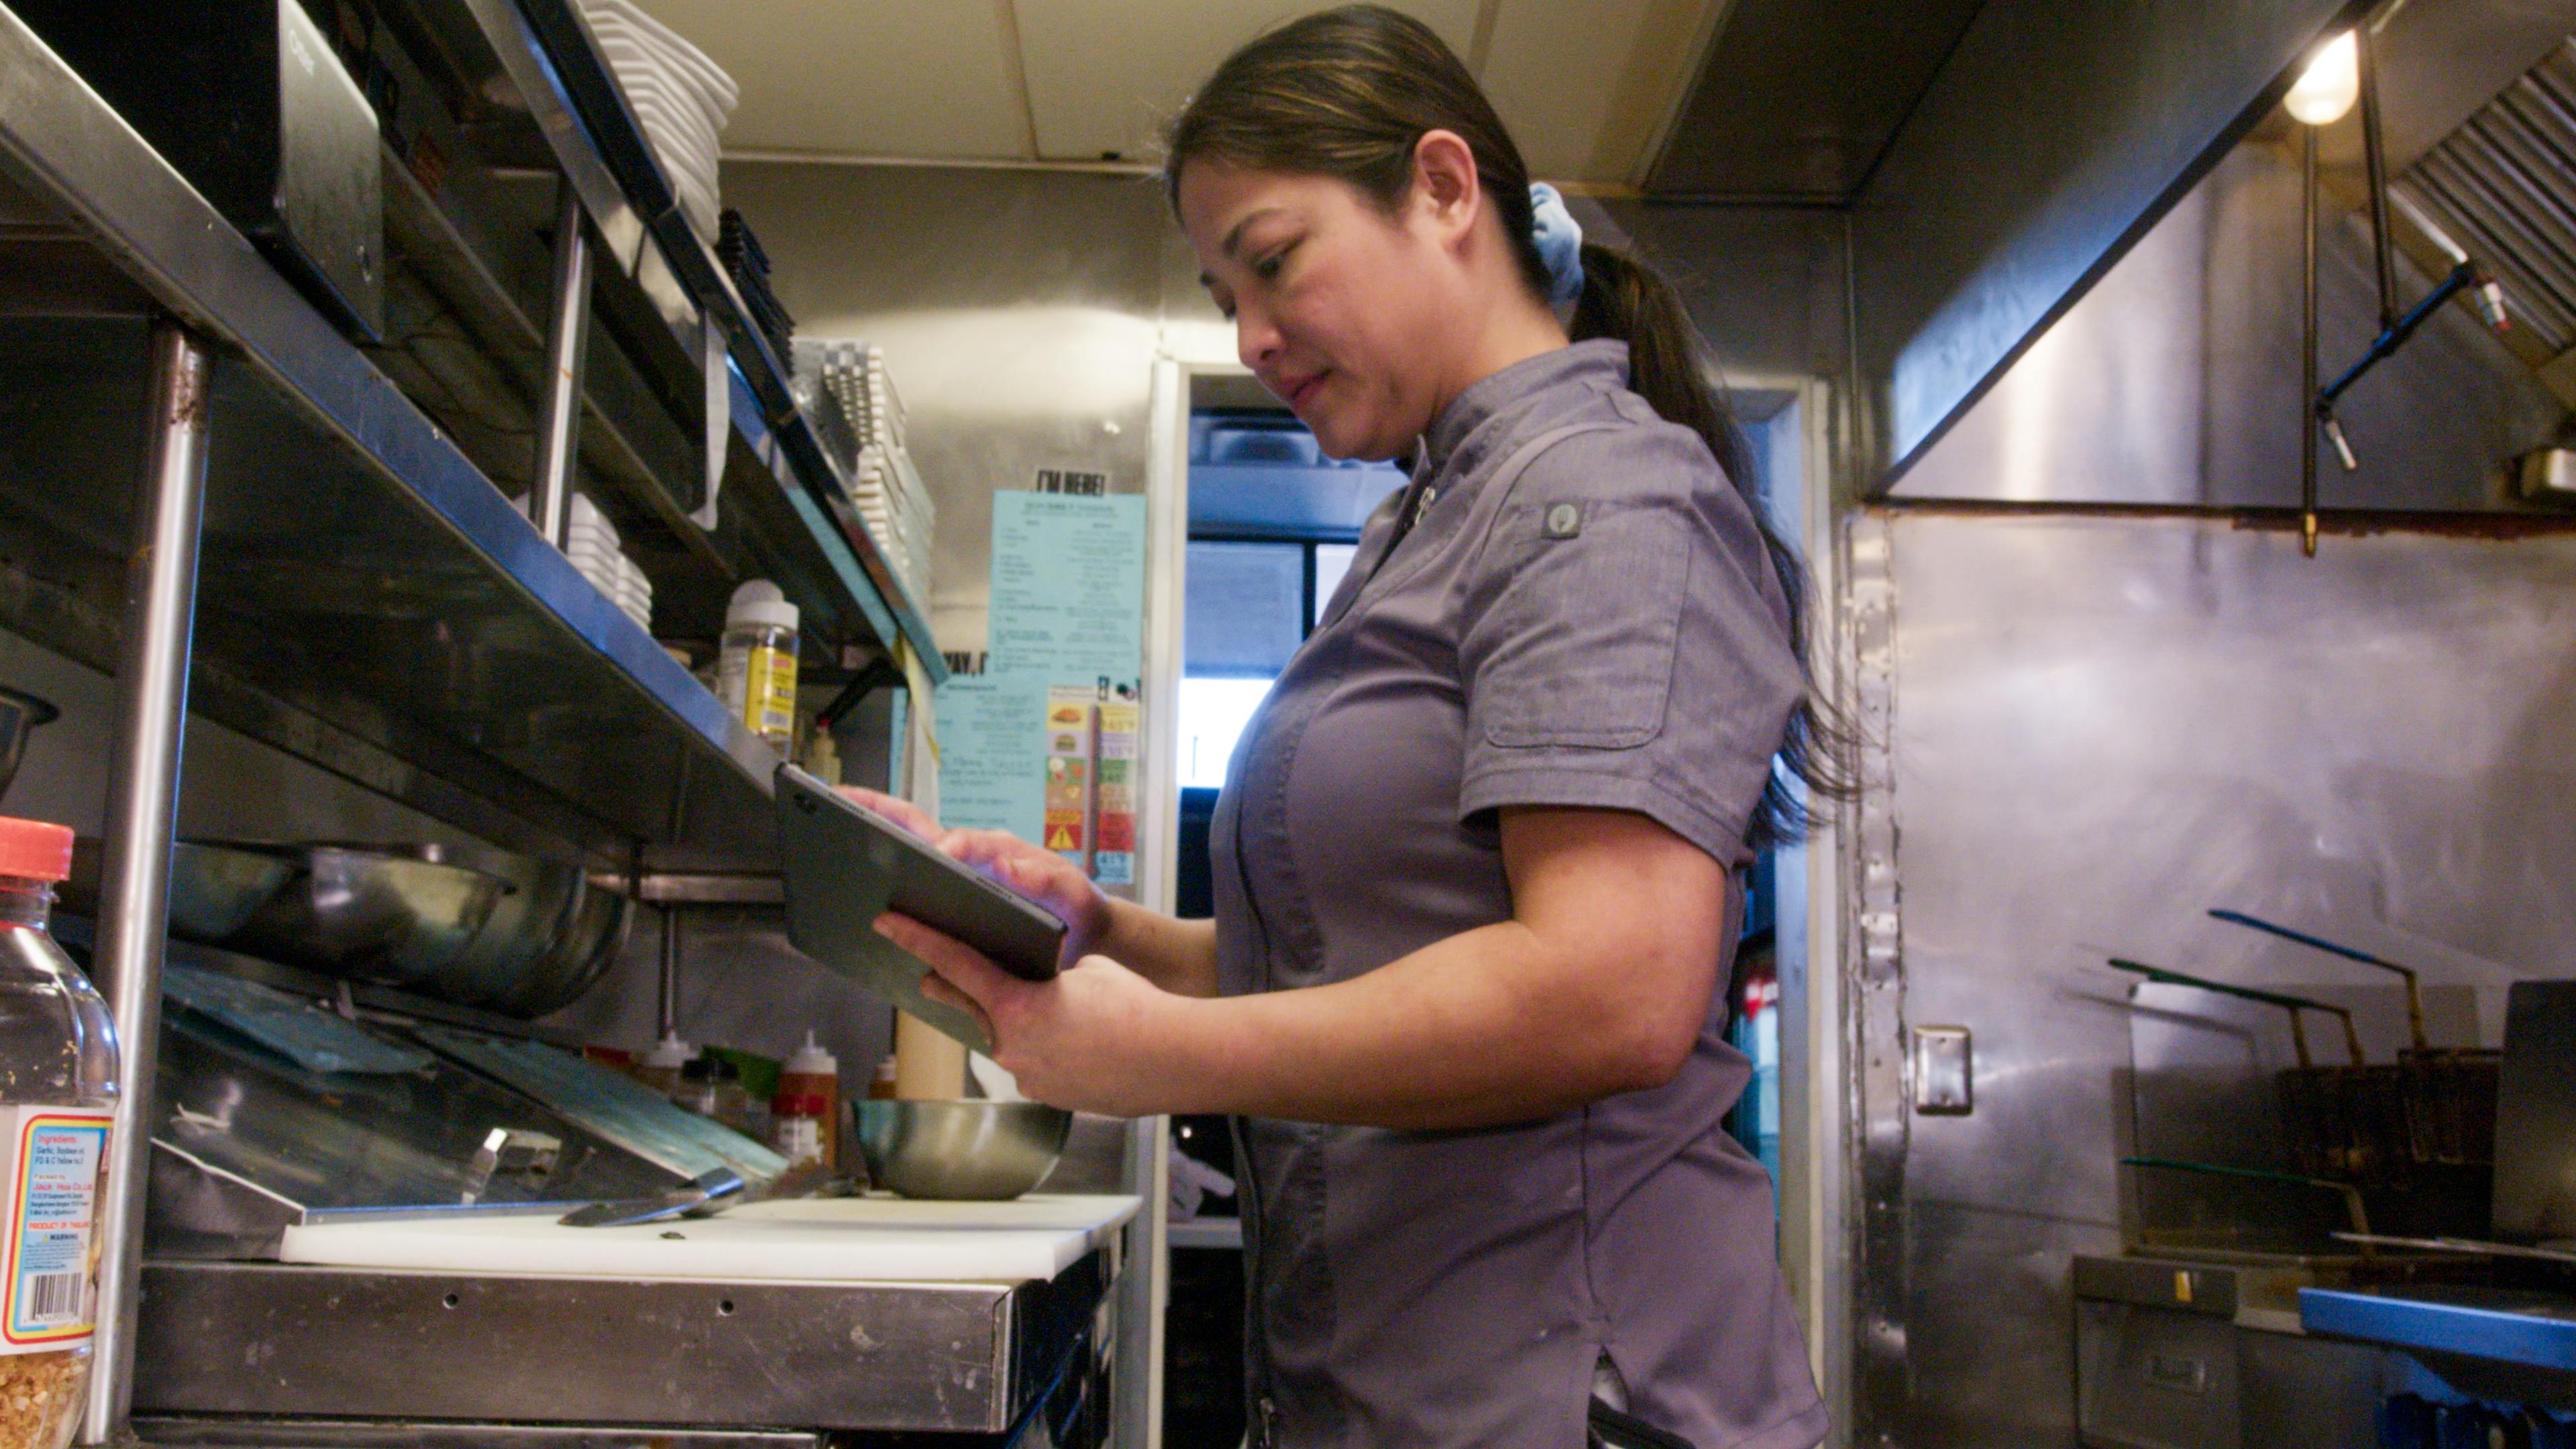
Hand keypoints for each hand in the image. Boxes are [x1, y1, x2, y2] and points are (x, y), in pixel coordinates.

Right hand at [836, 788, 1111, 965]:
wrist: (1086, 933)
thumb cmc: (1076, 904)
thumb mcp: (1069, 889)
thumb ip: (1042, 877)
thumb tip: (1002, 865)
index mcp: (990, 850)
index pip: (951, 838)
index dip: (930, 842)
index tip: (908, 846)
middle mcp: (969, 857)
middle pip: (914, 827)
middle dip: (874, 809)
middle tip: (834, 799)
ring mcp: (958, 877)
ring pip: (908, 855)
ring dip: (871, 845)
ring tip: (830, 848)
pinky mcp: (955, 902)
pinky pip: (916, 892)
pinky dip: (888, 888)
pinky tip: (863, 907)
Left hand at [875, 913, 1182, 1116]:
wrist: (1175, 1059)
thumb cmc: (1137, 1008)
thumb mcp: (1089, 972)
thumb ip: (1052, 978)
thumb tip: (1045, 991)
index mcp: (1016, 1006)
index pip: (955, 964)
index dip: (918, 938)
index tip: (887, 923)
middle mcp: (1012, 1046)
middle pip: (970, 1008)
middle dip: (950, 990)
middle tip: (927, 978)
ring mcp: (1029, 1076)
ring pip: (1006, 1041)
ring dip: (1011, 1024)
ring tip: (1040, 1011)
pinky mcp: (1050, 1096)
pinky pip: (1033, 1065)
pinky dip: (1043, 1050)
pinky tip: (1071, 1042)